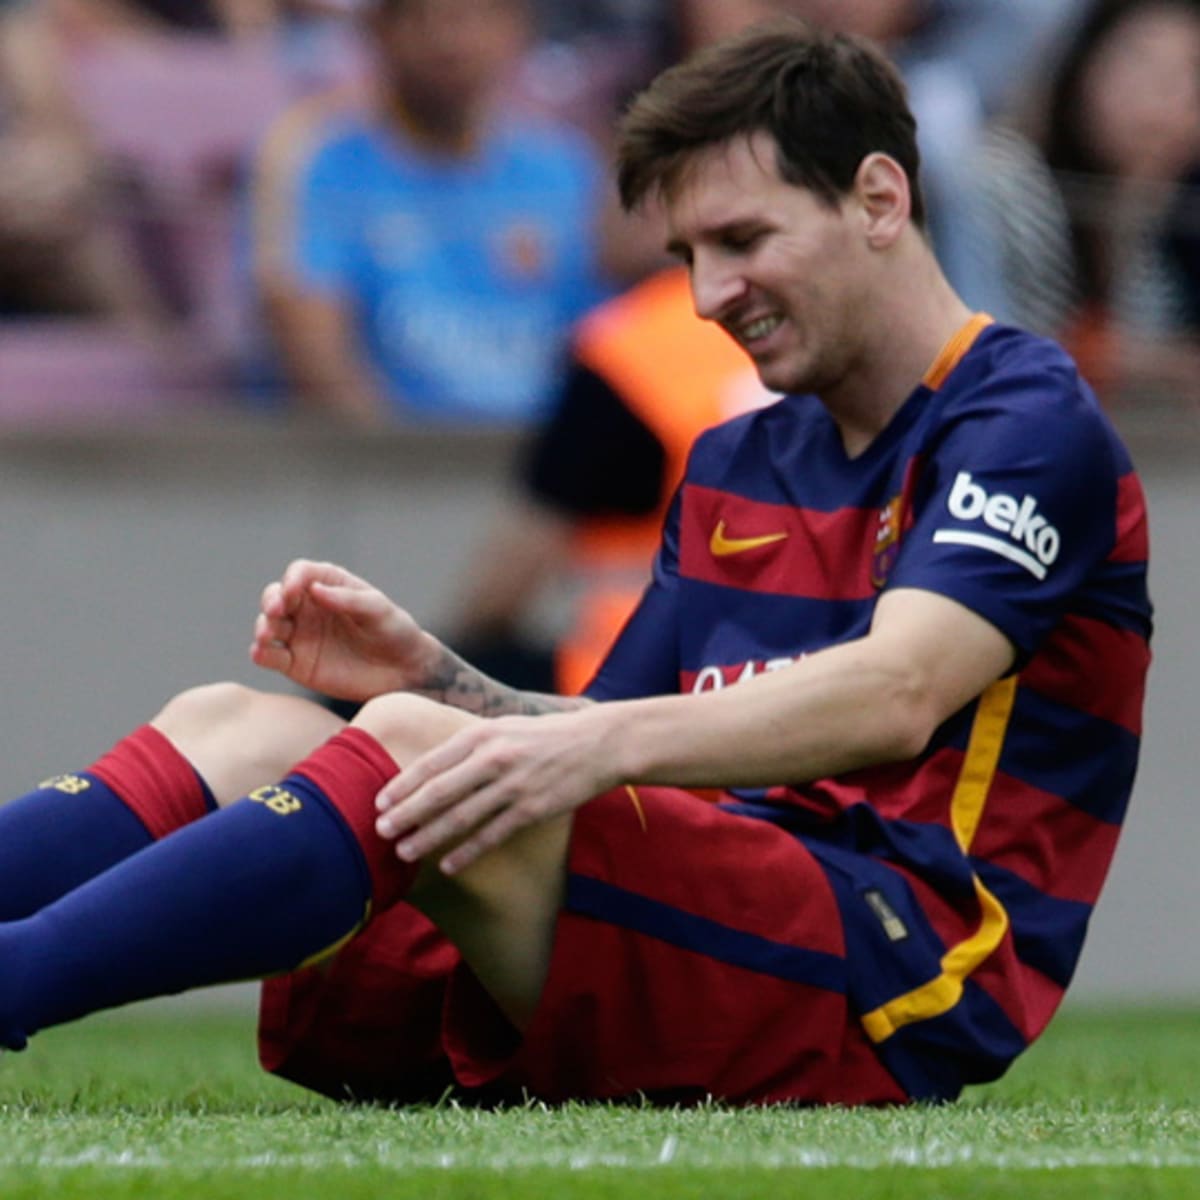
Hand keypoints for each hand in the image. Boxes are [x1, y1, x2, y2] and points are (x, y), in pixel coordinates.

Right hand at [250, 559, 434, 700]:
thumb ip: (348, 599)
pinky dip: (261, 653)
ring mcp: (300, 635)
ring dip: (263, 626)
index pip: (301, 573)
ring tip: (269, 634)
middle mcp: (308, 607)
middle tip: (276, 610)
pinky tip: (262, 652)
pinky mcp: (296, 663)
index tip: (294, 589)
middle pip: (276, 596)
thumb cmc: (395, 631)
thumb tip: (315, 590)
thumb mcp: (379, 610)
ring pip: (268, 625)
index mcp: (329, 585)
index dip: (293, 578)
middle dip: (271, 600)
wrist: (404, 671)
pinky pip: (270, 656)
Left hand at [374, 708, 620, 874]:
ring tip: (405, 853)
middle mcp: (495, 757)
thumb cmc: (544, 737)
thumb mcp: (503, 728)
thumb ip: (468, 747)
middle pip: (439, 791)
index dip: (402, 786)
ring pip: (462, 817)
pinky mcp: (534, 809)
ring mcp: (515, 784)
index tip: (378, 804)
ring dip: (429, 838)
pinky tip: (448, 866)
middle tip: (380, 833)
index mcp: (483, 734)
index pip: (431, 763)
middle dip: (406, 814)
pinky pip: (492, 835)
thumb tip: (427, 770)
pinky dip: (467, 853)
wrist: (598, 743)